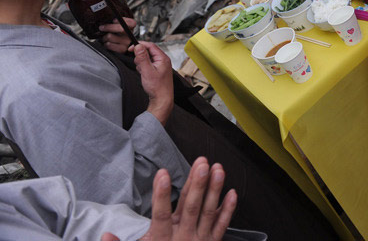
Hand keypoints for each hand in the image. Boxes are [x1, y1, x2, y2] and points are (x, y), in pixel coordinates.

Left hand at [99, 17, 136, 52]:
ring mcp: (126, 43)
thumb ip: (116, 20)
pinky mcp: (122, 49)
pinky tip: (107, 43)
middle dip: (108, 27)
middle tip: (101, 27)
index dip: (121, 21)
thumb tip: (109, 19)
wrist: (117, 43)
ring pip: (110, 36)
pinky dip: (105, 43)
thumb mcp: (118, 24)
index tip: (113, 20)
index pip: (130, 22)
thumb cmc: (116, 32)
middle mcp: (130, 35)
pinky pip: (109, 44)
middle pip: (120, 29)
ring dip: (105, 37)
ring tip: (106, 37)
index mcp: (131, 26)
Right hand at [103, 158, 236, 240]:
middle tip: (201, 163)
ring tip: (218, 169)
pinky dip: (228, 210)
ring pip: (208, 212)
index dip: (162, 195)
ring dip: (214, 190)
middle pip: (190, 208)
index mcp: (161, 239)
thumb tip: (105, 234)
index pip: (160, 214)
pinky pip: (222, 226)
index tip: (163, 174)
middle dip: (196, 184)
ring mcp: (199, 240)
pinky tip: (233, 193)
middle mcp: (182, 238)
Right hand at [133, 42, 173, 125]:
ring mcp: (161, 65)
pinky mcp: (158, 70)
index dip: (140, 45)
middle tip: (139, 65)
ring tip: (143, 72)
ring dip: (142, 63)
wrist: (162, 99)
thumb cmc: (157, 87)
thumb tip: (138, 46)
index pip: (150, 45)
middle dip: (140, 57)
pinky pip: (148, 64)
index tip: (130, 48)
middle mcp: (163, 60)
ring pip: (147, 58)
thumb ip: (142, 58)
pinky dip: (144, 68)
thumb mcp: (147, 71)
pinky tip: (144, 74)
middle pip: (148, 51)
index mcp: (163, 58)